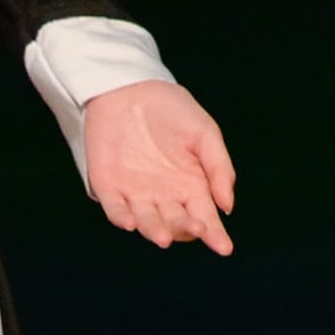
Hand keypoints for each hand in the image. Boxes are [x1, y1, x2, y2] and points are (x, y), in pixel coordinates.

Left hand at [80, 80, 236, 255]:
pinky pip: (115, 208)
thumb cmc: (172, 110)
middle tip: (196, 227)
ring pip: (147, 222)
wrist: (130, 87)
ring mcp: (136, 193)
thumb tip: (226, 207)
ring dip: (155, 231)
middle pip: (177, 224)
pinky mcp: (108, 186)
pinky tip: (130, 223)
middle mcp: (165, 196)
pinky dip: (121, 217)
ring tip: (164, 237)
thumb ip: (219, 168)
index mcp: (191, 186)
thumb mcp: (204, 133)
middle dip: (187, 229)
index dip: (215, 234)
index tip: (224, 247)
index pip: (205, 218)